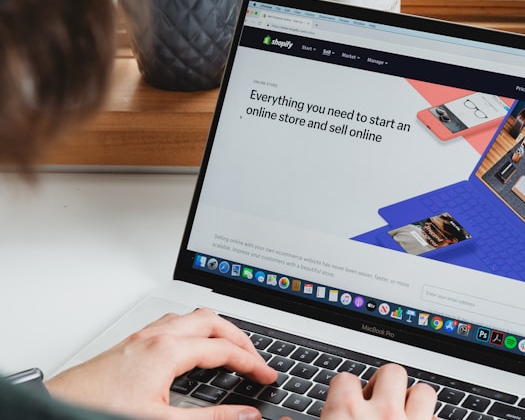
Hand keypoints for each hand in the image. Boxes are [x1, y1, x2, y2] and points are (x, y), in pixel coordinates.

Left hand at [46, 309, 276, 419]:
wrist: (56, 409)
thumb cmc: (99, 410)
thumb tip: (245, 415)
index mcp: (168, 350)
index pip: (223, 350)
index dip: (251, 362)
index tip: (267, 375)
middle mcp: (157, 335)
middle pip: (213, 321)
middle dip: (240, 338)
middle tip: (255, 358)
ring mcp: (143, 335)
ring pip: (192, 316)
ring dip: (217, 328)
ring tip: (231, 347)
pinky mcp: (133, 341)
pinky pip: (174, 322)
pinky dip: (195, 329)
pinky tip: (192, 346)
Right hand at [320, 364, 436, 419]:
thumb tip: (283, 418)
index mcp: (346, 414)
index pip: (345, 380)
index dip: (345, 390)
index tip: (345, 399)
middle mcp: (382, 415)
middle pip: (390, 372)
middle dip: (385, 384)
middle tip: (377, 402)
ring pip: (423, 393)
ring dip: (414, 402)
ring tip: (404, 414)